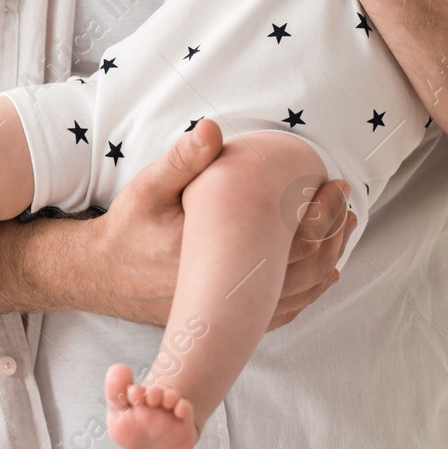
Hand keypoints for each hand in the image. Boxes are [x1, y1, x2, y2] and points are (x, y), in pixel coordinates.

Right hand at [89, 117, 355, 329]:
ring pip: (294, 295)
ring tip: (342, 232)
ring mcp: (224, 313)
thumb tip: (213, 128)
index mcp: (212, 259)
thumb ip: (182, 160)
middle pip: (299, 270)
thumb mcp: (148, 188)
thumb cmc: (128, 227)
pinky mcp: (222, 320)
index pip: (284, 241)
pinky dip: (305, 295)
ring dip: (325, 264)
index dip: (319, 214)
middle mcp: (223, 294)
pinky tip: (320, 276)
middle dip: (330, 235)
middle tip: (346, 205)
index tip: (333, 185)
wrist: (101, 275)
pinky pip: (276, 315)